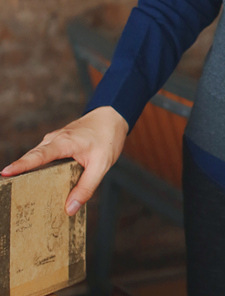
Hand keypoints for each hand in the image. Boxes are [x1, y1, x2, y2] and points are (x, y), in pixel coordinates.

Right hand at [1, 106, 128, 215]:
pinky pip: (43, 156)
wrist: (113, 115)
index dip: (21, 166)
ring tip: (18, 193)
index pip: (38, 156)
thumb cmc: (108, 137)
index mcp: (64, 142)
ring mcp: (55, 139)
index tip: (4, 173)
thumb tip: (69, 209)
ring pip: (36, 157)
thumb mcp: (101, 165)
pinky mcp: (58, 143)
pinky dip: (38, 167)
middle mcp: (55, 139)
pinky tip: (39, 182)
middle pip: (32, 158)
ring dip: (28, 171)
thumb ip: (86, 187)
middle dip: (19, 173)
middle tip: (7, 192)